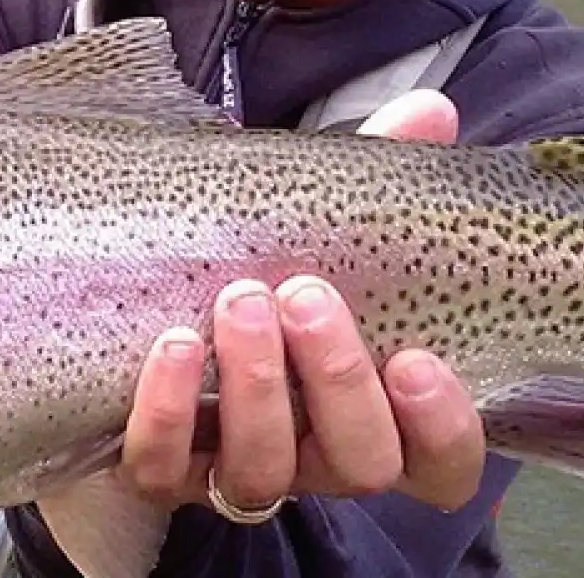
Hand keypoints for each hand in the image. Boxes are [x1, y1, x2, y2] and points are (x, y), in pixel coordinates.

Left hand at [116, 89, 486, 515]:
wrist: (140, 312)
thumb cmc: (270, 269)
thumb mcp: (326, 225)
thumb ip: (385, 176)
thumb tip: (431, 111)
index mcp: (381, 414)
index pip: (443, 465)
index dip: (442, 429)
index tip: (416, 359)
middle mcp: (318, 458)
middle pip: (358, 463)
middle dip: (337, 380)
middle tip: (305, 294)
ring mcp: (238, 468)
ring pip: (263, 472)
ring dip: (256, 388)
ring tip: (239, 298)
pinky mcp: (160, 470)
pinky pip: (161, 467)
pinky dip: (166, 411)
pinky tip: (172, 345)